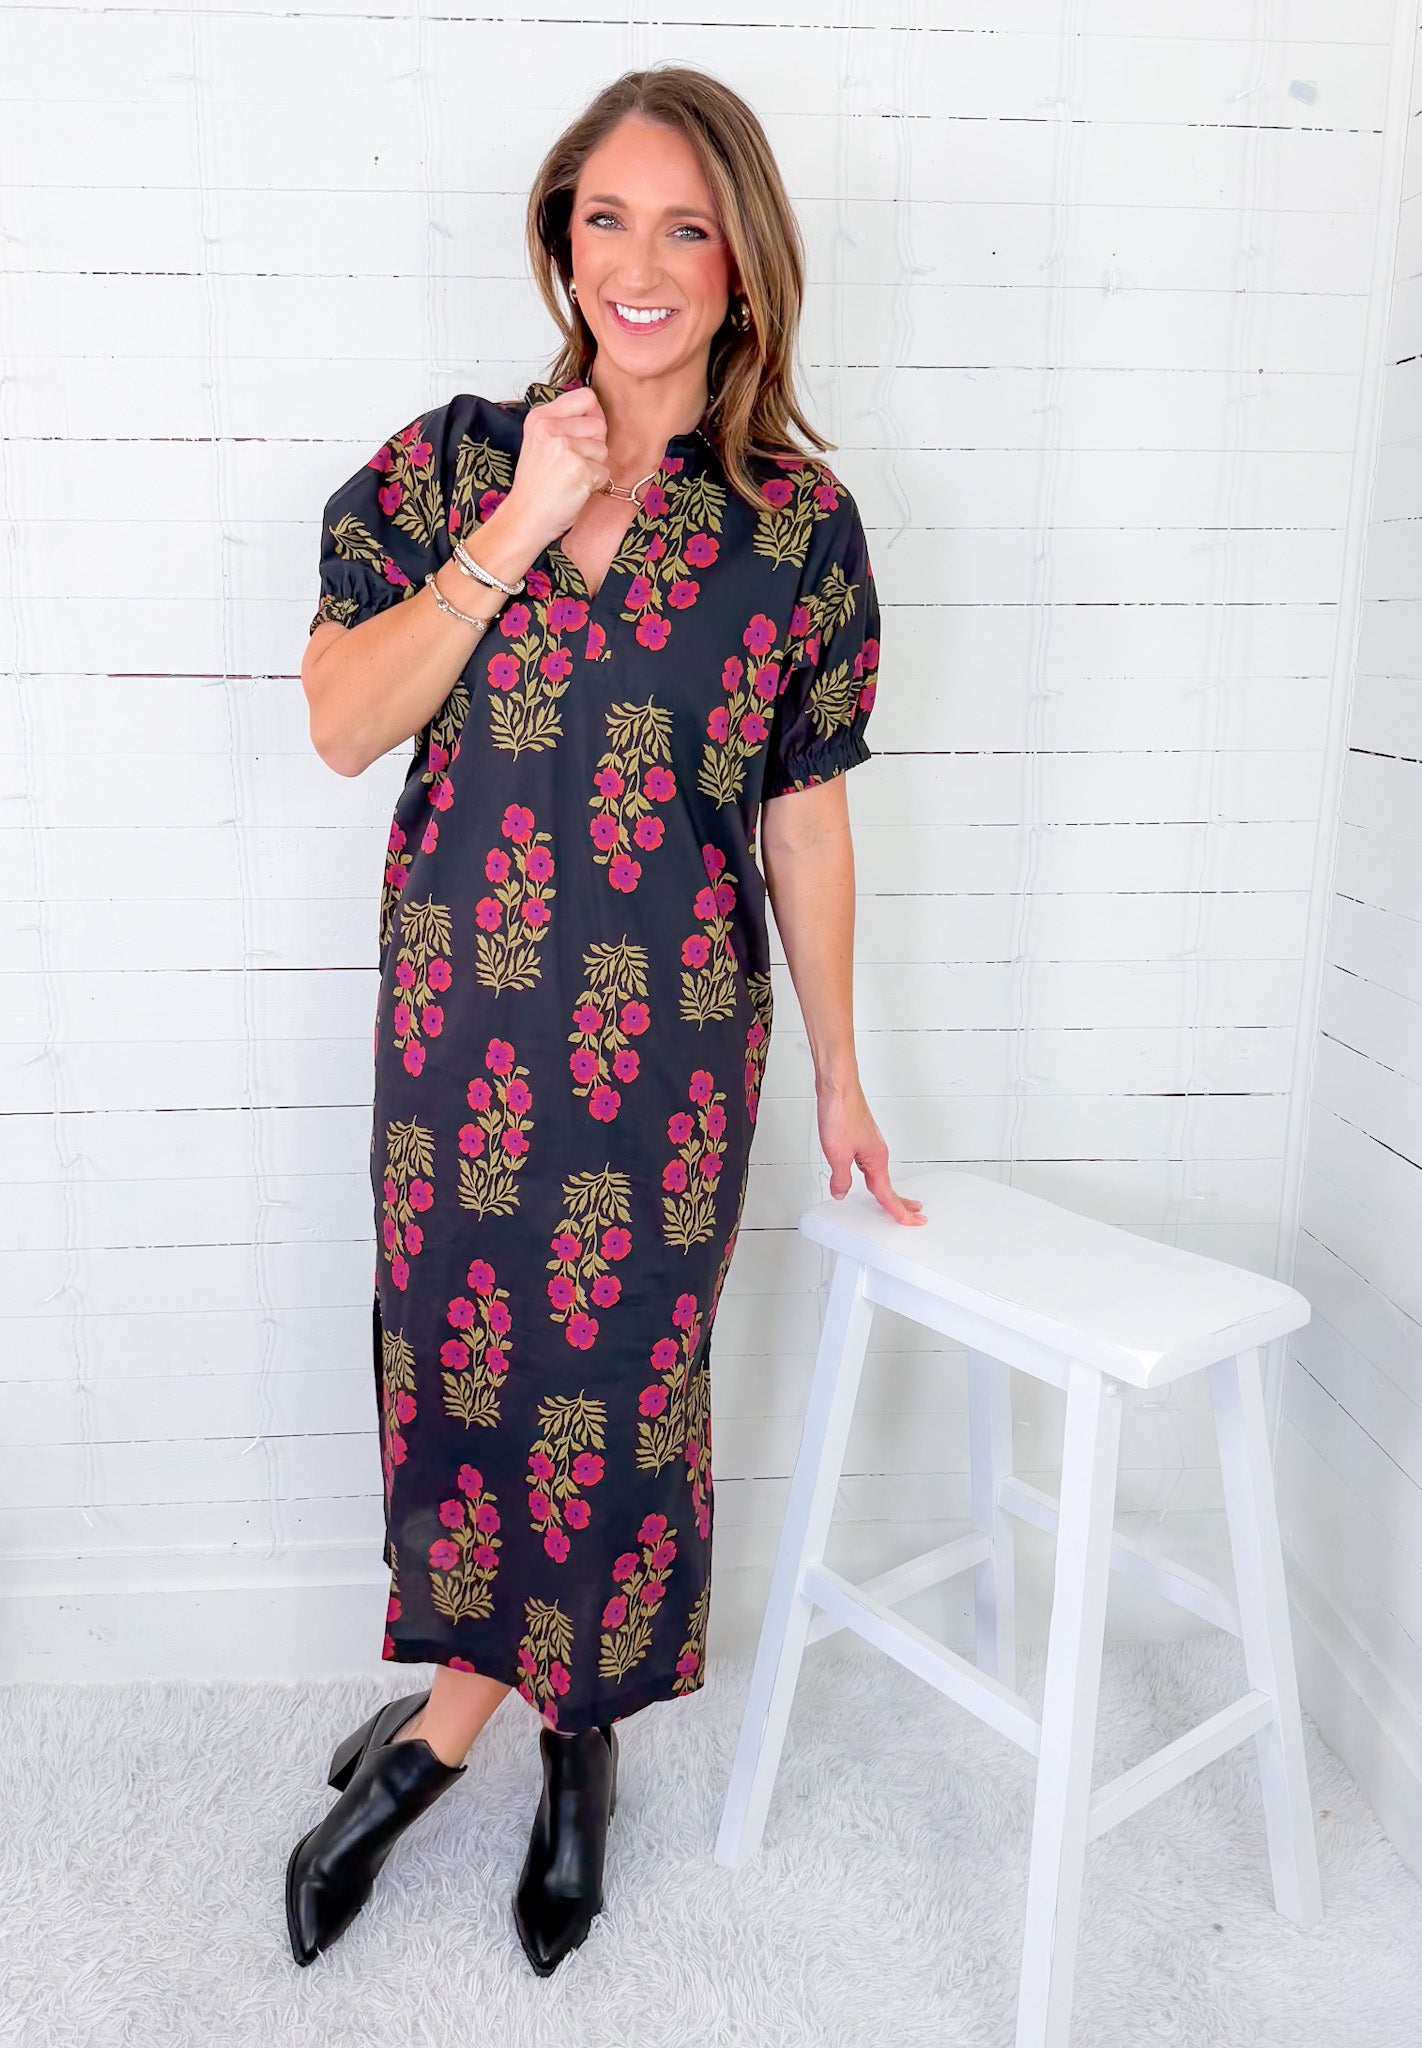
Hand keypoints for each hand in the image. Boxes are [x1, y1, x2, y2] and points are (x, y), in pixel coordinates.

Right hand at [500, 386, 610, 554]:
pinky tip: (574, 490)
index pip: (586, 397)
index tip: (583, 434)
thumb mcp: (540, 442)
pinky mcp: (579, 470)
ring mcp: (565, 448)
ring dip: (593, 467)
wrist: (525, 518)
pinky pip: (604, 472)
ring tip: (570, 478)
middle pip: (598, 424)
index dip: (593, 416)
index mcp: (540, 417)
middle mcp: (550, 427)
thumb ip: (565, 422)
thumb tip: (597, 411)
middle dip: (593, 447)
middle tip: (571, 464)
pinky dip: (594, 485)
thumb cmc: (536, 485)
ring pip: (603, 450)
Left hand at [816, 1076, 925, 1225]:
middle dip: (901, 1203)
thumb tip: (841, 1193)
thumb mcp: (837, 1154)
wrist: (838, 1088)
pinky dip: (874, 1175)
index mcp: (876, 1160)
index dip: (899, 1212)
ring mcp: (870, 1144)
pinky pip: (870, 1163)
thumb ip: (840, 1178)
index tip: (912, 1222)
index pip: (888, 1194)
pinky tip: (866, 1175)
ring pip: (880, 1174)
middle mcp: (877, 1152)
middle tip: (914, 1215)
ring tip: (894, 1201)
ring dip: (887, 1190)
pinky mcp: (861, 1136)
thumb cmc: (842, 1113)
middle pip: (889, 1185)